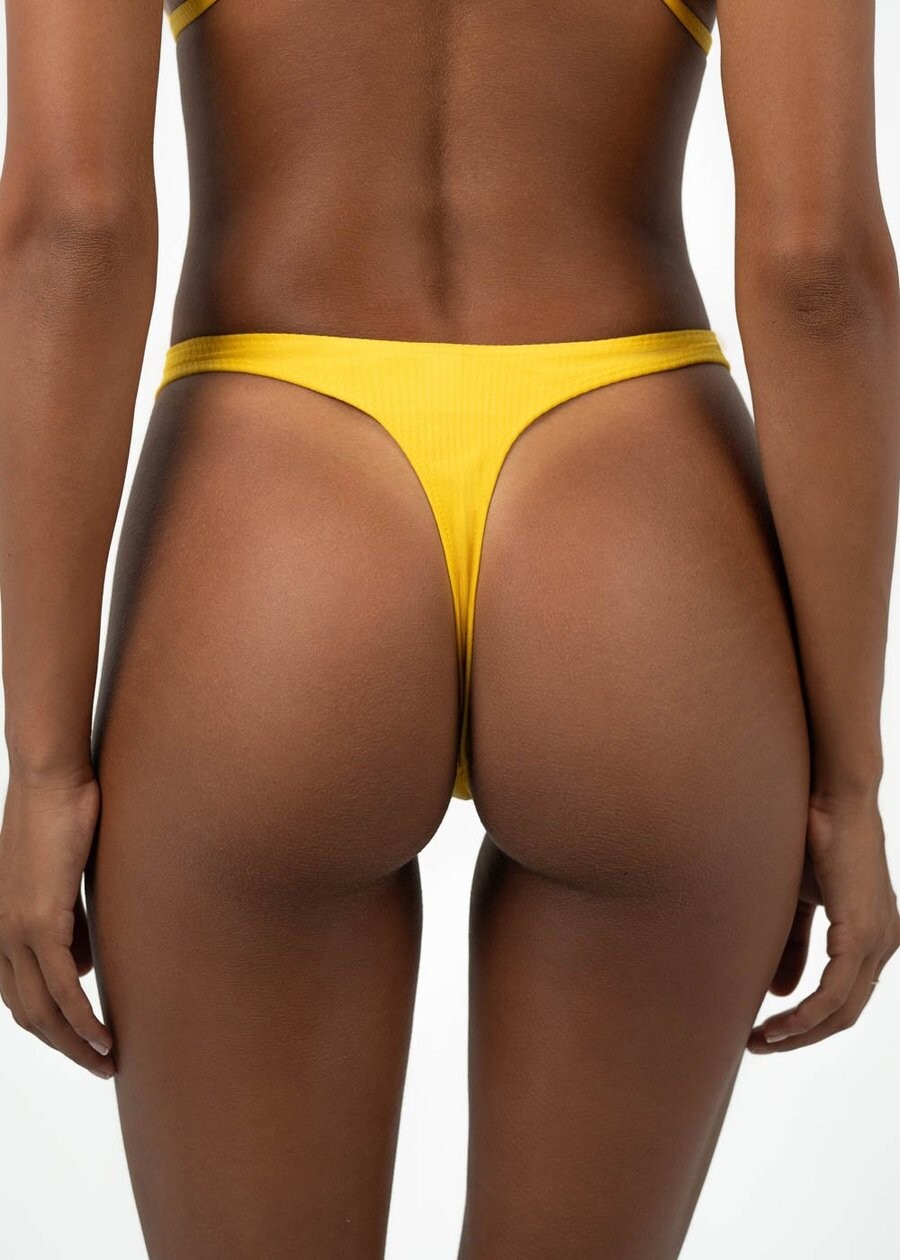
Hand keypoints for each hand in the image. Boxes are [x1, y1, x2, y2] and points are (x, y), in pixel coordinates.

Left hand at [0, 770, 114, 1077]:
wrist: (49, 780)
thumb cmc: (64, 817)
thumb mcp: (65, 881)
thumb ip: (70, 924)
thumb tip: (83, 964)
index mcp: (3, 926)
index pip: (22, 995)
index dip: (52, 1027)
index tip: (85, 1043)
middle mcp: (0, 935)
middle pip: (28, 1013)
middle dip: (65, 1047)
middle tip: (101, 1064)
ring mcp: (15, 930)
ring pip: (43, 1009)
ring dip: (75, 1043)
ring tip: (107, 1059)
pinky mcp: (38, 920)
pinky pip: (62, 986)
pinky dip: (82, 1018)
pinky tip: (103, 1034)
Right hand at [747, 793, 899, 1052]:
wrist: (832, 797)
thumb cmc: (813, 838)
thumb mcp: (798, 900)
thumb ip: (792, 945)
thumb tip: (781, 994)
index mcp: (875, 936)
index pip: (845, 998)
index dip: (808, 1023)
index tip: (768, 1032)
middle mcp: (886, 943)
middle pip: (845, 1013)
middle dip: (800, 1037)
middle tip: (757, 1044)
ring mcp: (879, 940)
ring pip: (842, 1010)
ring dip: (799, 1032)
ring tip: (759, 1039)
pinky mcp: (862, 932)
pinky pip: (836, 991)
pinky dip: (807, 1013)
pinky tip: (778, 1022)